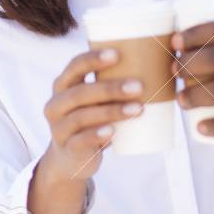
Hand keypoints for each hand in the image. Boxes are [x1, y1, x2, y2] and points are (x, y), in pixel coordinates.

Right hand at [38, 48, 145, 184]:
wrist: (71, 159)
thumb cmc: (91, 119)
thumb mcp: (94, 100)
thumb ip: (112, 84)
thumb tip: (157, 64)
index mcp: (63, 85)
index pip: (75, 66)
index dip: (93, 59)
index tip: (117, 54)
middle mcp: (56, 104)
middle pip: (81, 92)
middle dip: (111, 88)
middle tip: (139, 87)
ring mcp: (58, 128)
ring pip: (82, 116)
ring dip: (112, 111)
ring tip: (138, 109)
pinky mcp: (67, 149)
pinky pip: (80, 141)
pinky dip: (96, 135)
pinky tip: (113, 132)